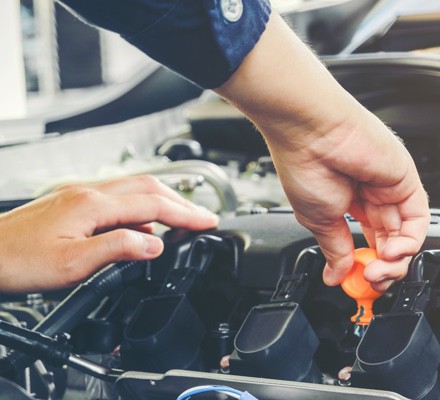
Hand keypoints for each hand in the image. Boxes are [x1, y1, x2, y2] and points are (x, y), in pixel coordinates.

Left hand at [0, 175, 218, 292]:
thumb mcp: (73, 264)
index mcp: (92, 205)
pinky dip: (141, 206)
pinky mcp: (70, 203)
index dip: (185, 214)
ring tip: (182, 217)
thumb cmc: (17, 261)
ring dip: (162, 200)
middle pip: (148, 186)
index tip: (208, 222)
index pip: (152, 204)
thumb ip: (118, 250)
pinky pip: (116, 197)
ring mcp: (77, 195)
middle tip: (203, 217)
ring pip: (132, 188)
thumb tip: (156, 245)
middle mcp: (86, 192)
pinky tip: (142, 225)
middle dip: (181, 201)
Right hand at [269, 109, 429, 291]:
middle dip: (384, 269)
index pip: (369, 242)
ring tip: (378, 269)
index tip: (358, 282)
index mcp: (351, 203)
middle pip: (390, 242)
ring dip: (395, 261)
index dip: (367, 265)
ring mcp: (391, 188)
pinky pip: (418, 218)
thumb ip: (335, 250)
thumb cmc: (305, 163)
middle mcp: (374, 195)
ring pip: (406, 235)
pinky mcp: (406, 179)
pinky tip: (393, 252)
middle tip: (371, 281)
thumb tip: (336, 275)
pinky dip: (409, 242)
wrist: (309, 132)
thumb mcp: (318, 220)